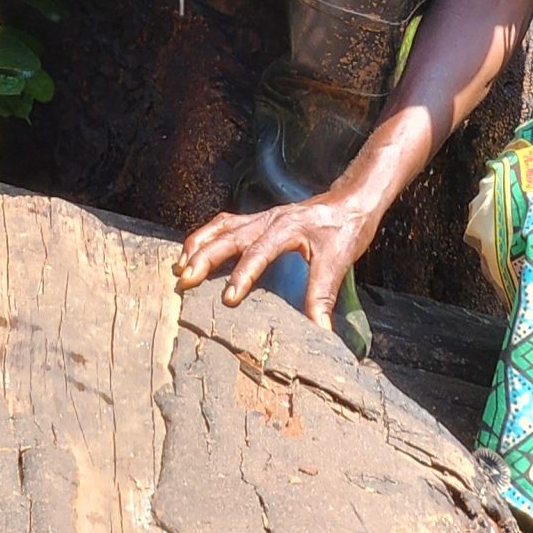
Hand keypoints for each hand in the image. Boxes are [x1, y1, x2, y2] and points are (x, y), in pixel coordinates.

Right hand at [174, 189, 383, 333]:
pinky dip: (206, 236)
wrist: (353, 200)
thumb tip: (319, 331)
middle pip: (229, 235)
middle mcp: (269, 219)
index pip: (258, 252)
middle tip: (185, 280)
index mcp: (287, 227)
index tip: (227, 298)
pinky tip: (195, 250)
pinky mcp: (260, 220)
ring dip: (199, 244)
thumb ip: (323, 296)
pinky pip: (226, 224)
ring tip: (179, 266)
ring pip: (221, 227)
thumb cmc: (346, 229)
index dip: (242, 275)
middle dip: (205, 257)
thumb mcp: (339, 262)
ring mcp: (262, 218)